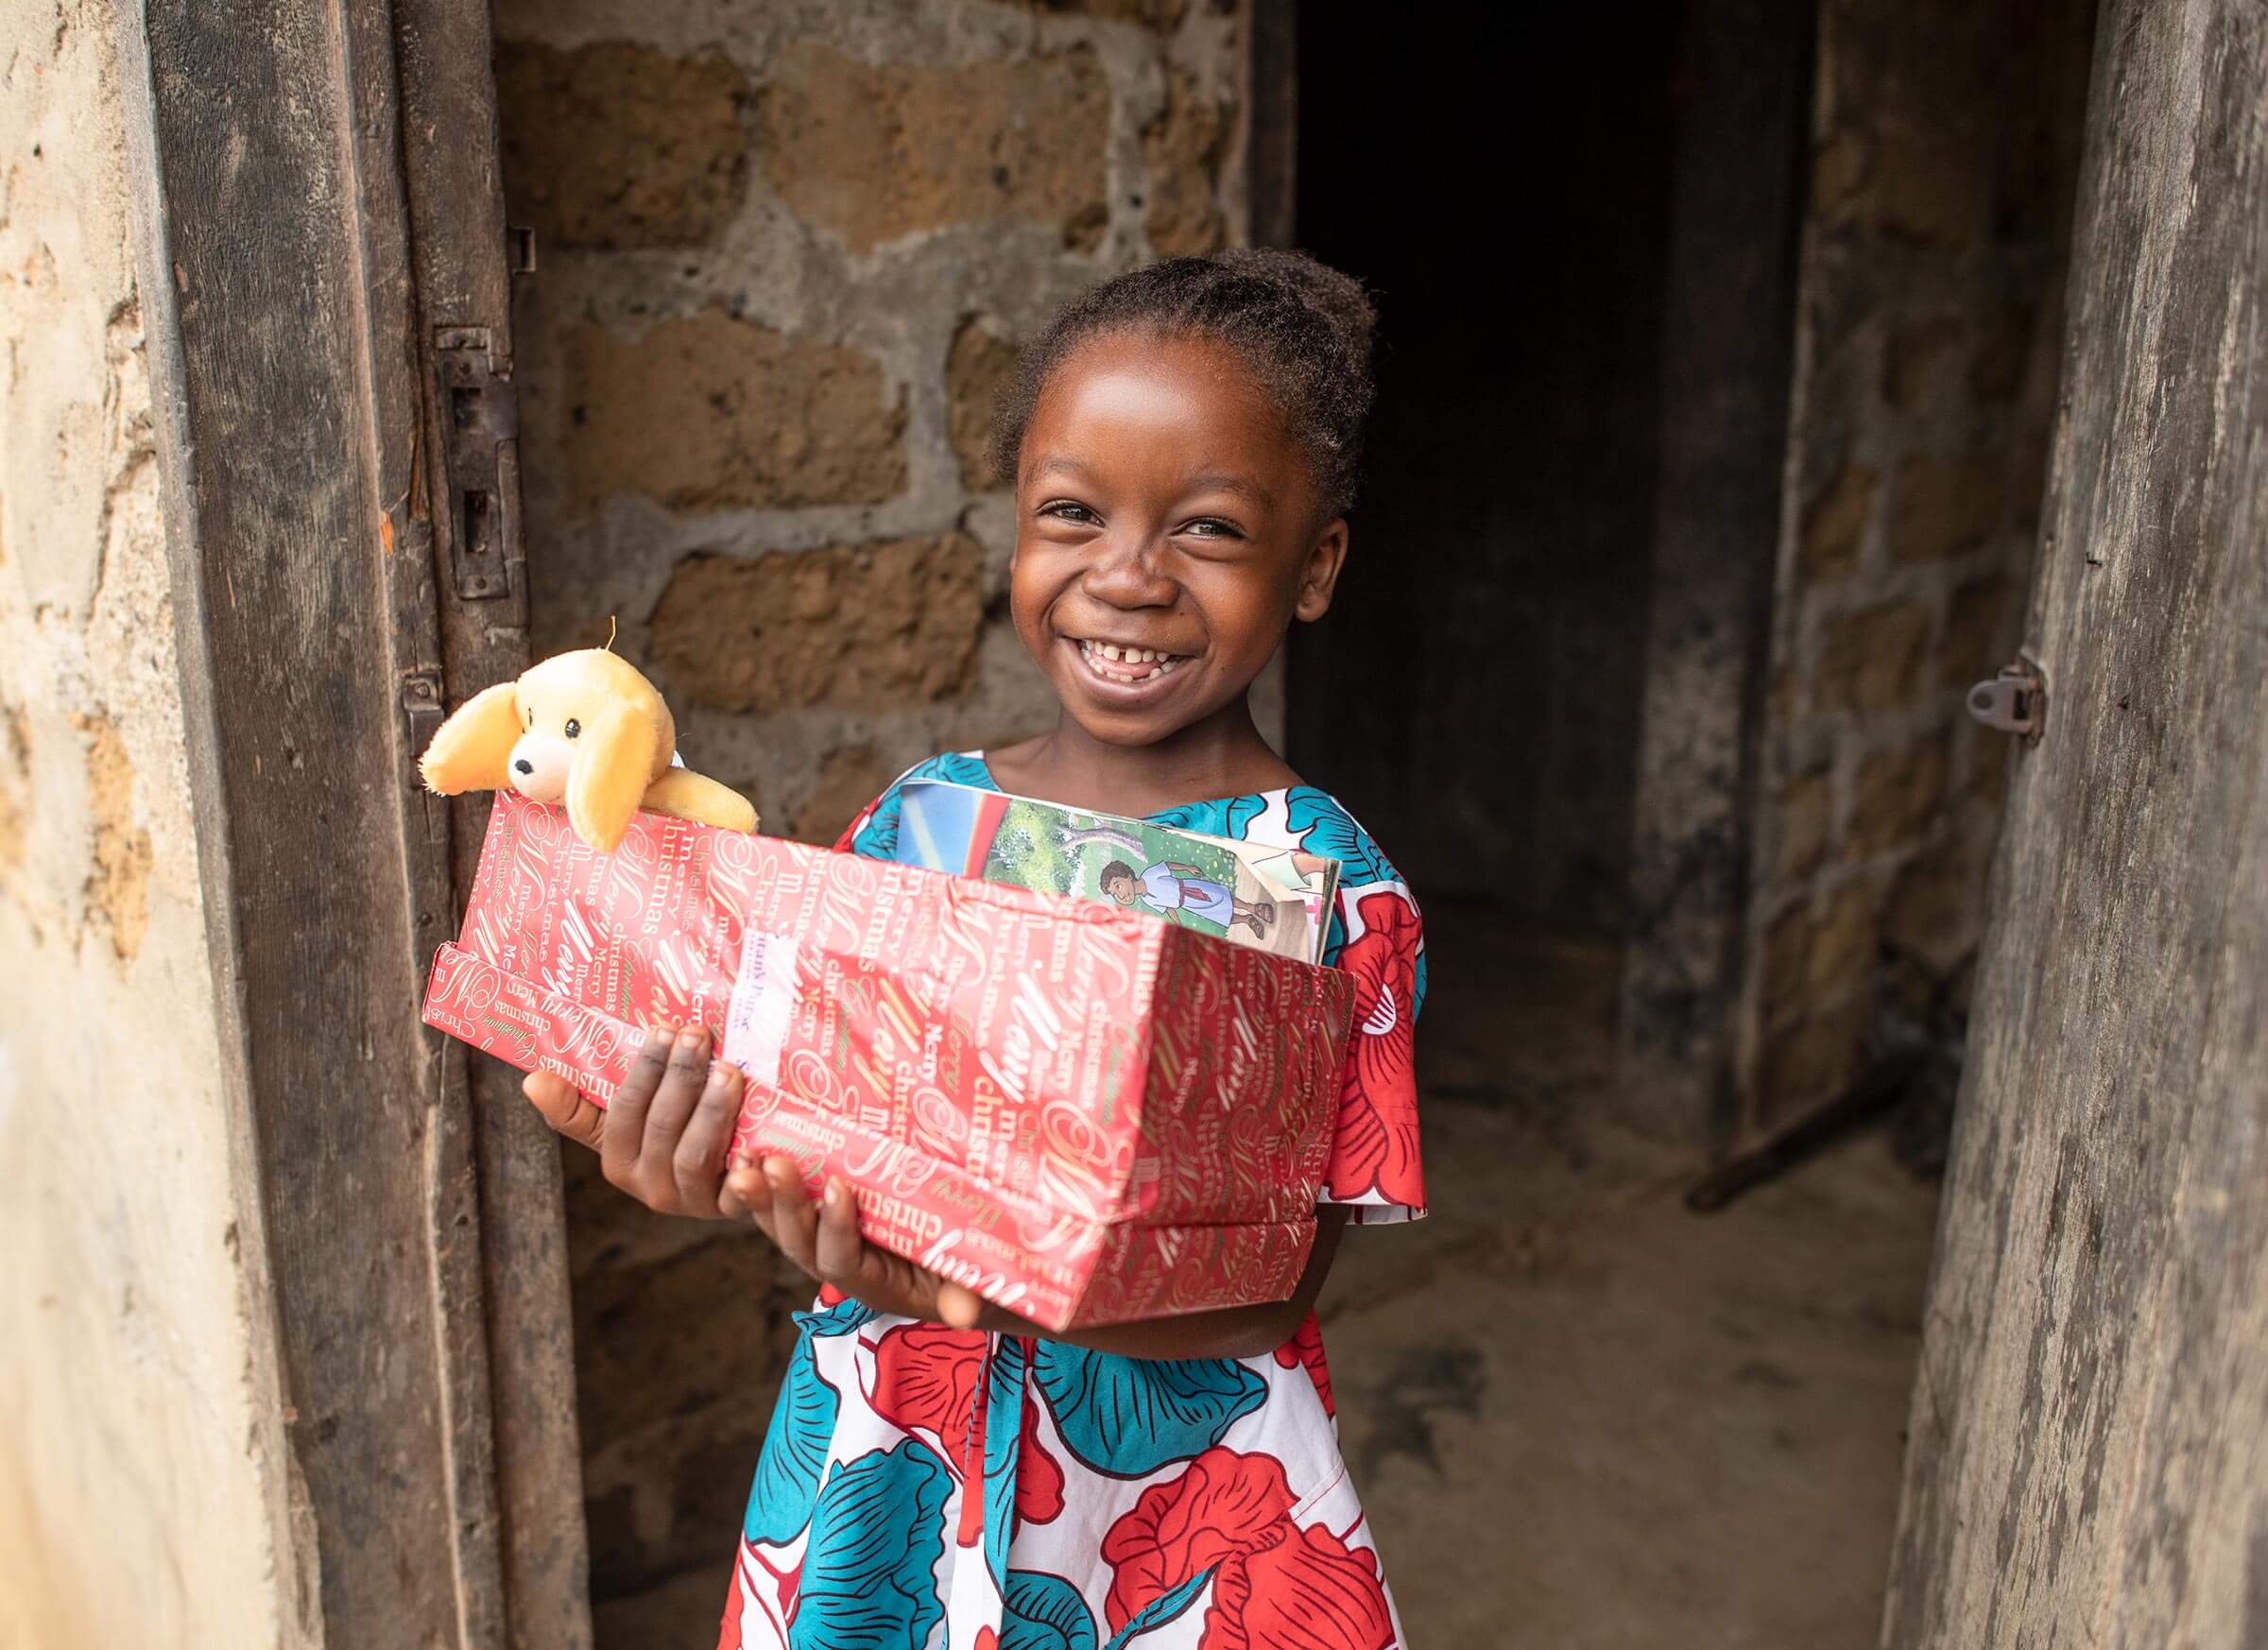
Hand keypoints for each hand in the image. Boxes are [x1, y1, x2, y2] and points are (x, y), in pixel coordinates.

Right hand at [521, 1024, 753, 1219]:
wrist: (728, 1184)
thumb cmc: (671, 1135)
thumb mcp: (627, 1122)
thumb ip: (581, 1106)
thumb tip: (532, 1080)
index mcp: (618, 1161)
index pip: (625, 1109)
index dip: (645, 1069)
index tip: (664, 1028)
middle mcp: (649, 1186)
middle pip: (662, 1127)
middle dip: (681, 1077)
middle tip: (700, 1035)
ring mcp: (690, 1201)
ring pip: (695, 1156)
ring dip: (713, 1111)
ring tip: (731, 1071)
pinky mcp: (731, 1211)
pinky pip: (736, 1195)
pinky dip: (743, 1172)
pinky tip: (755, 1146)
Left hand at [723, 1153, 987, 1328]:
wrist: (965, 1265)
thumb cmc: (975, 1271)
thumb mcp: (978, 1282)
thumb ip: (969, 1293)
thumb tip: (965, 1313)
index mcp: (875, 1284)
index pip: (841, 1262)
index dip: (837, 1228)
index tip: (839, 1187)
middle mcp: (842, 1265)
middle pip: (800, 1242)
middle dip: (785, 1204)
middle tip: (773, 1163)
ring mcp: (825, 1239)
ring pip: (782, 1223)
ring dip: (762, 1192)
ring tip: (747, 1153)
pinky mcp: (820, 1214)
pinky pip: (783, 1202)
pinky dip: (766, 1178)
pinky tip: (750, 1140)